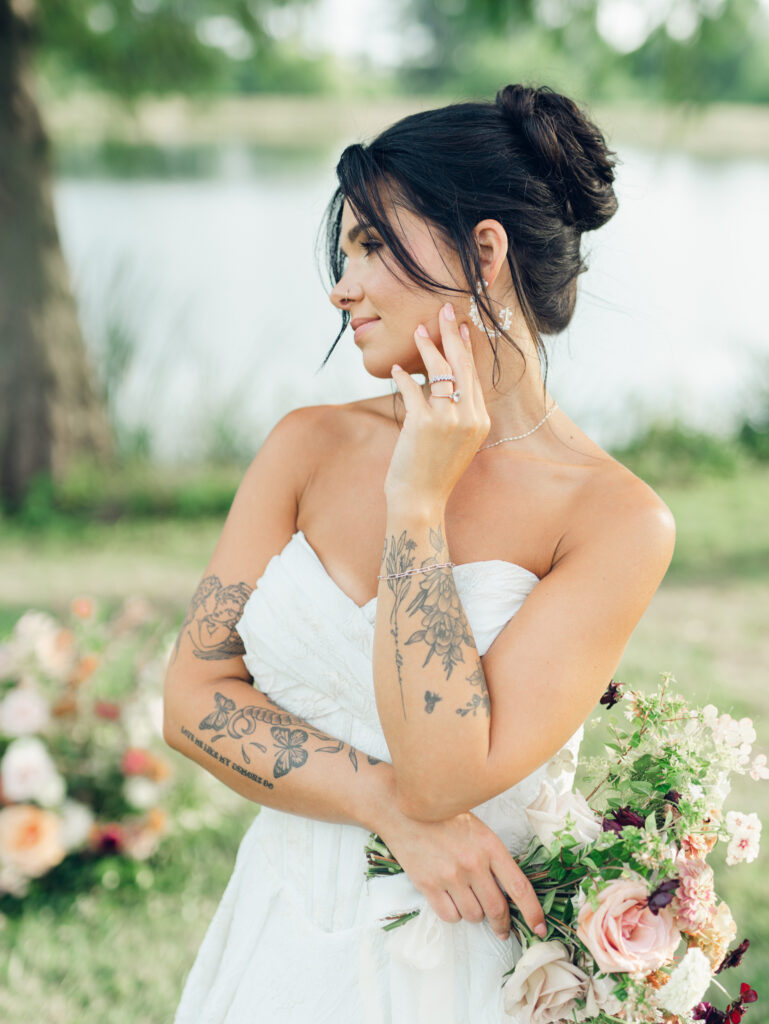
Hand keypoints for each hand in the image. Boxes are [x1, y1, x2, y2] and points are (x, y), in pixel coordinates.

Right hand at [379, 807, 546, 941]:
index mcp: (489, 846)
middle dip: (502, 924)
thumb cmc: (442, 816)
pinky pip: (451, 916)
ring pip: (474, 916)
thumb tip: (507, 890)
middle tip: (502, 930)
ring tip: (467, 898)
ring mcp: (450, 876)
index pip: (519, 887)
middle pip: (497, 909)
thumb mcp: (477, 828)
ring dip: (475, 914)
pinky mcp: (428, 885)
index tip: (539, 928)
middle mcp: (472, 863)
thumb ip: (492, 856)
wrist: (402, 811)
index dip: (533, 912)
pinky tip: (450, 898)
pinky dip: (454, 913)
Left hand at [385, 303, 490, 509]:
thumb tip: (438, 383)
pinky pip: (413, 389)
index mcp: (480, 421)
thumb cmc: (432, 473)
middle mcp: (469, 418)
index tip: (461, 328)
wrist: (421, 501)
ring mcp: (448, 420)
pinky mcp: (424, 423)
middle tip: (445, 309)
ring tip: (417, 330)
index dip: (466, 349)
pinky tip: (395, 369)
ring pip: (439, 371)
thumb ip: (455, 414)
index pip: (474, 376)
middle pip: (462, 365)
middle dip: (453, 333)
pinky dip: (403, 377)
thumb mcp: (454, 442)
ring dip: (427, 347)